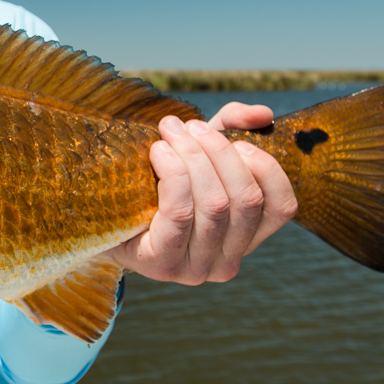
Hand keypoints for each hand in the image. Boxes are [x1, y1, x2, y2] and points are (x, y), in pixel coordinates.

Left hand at [107, 103, 298, 284]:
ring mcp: (196, 269)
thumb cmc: (155, 183)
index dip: (266, 167)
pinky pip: (180, 212)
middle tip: (188, 126)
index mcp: (246, 238)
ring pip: (215, 204)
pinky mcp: (162, 264)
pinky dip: (174, 172)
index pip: (283, 206)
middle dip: (219, 151)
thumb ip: (232, 127)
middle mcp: (228, 261)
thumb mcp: (198, 153)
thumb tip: (263, 114)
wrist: (100, 217)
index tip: (237, 140)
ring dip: (193, 156)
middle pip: (246, 198)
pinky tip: (158, 152)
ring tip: (170, 132)